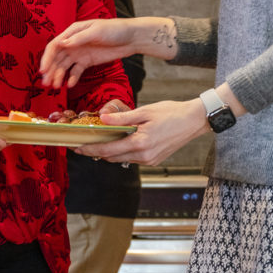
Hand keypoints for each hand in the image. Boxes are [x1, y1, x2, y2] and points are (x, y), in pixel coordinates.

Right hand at [38, 18, 136, 89]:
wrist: (131, 38)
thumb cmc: (115, 29)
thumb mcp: (96, 31)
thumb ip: (78, 38)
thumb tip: (61, 43)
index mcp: (72, 32)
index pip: (55, 46)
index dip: (47, 58)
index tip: (43, 70)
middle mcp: (73, 43)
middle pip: (57, 58)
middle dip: (50, 70)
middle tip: (46, 84)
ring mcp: (79, 53)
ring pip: (64, 66)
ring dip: (58, 76)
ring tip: (56, 87)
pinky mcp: (87, 62)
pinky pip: (76, 71)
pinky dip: (72, 78)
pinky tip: (70, 85)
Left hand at [78, 98, 209, 166]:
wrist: (194, 120)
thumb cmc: (171, 112)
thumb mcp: (145, 112)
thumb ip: (122, 118)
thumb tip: (102, 119)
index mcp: (140, 143)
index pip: (108, 150)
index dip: (90, 149)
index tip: (77, 147)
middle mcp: (144, 156)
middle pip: (112, 157)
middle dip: (96, 152)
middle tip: (82, 145)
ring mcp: (149, 160)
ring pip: (121, 159)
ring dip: (109, 153)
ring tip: (97, 143)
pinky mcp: (153, 160)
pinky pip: (131, 158)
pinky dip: (121, 152)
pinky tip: (117, 143)